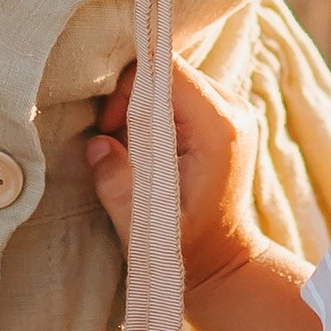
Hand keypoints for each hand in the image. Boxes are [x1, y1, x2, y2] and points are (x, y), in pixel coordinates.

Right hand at [84, 55, 270, 295]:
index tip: (111, 128)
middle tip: (116, 142)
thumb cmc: (187, 247)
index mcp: (219, 129)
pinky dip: (156, 113)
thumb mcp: (145, 225)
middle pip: (169, 71)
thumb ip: (118, 184)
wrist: (224, 260)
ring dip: (143, 108)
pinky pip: (180, 94)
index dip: (128, 90)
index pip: (166, 71)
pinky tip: (148, 148)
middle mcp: (233, 110)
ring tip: (132, 151)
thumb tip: (97, 144)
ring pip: (172, 80)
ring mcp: (232, 110)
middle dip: (132, 99)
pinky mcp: (224, 116)